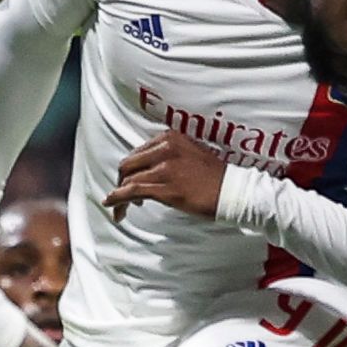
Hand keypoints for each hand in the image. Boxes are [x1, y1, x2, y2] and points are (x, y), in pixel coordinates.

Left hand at [104, 128, 231, 221]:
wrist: (232, 191)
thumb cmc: (215, 177)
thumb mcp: (191, 153)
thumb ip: (170, 154)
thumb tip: (150, 168)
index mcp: (170, 138)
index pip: (138, 152)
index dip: (130, 169)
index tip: (130, 182)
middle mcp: (164, 148)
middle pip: (128, 164)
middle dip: (120, 181)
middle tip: (122, 197)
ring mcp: (164, 168)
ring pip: (128, 179)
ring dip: (118, 195)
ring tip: (119, 209)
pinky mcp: (165, 187)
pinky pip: (132, 191)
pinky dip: (118, 199)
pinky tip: (113, 207)